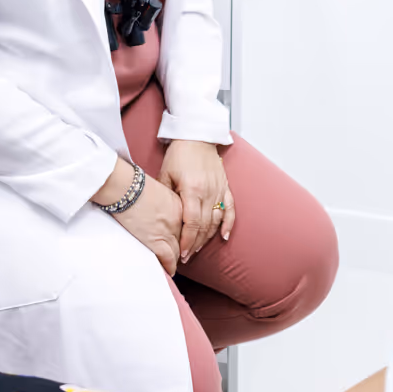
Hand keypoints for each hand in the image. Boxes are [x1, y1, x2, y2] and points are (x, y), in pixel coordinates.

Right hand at [94, 156, 183, 273]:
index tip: (183, 242)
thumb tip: (161, 213)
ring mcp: (169, 231)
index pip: (188, 226)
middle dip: (182, 248)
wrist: (126, 188)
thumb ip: (166, 204)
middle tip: (180, 256)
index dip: (185, 236)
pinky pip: (168, 258)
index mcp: (180, 205)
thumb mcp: (159, 191)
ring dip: (175, 259)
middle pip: (185, 240)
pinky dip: (170, 266)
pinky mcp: (157, 241)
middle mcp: (179, 220)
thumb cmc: (136, 187)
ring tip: (172, 264)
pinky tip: (169, 271)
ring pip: (178, 251)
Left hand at [158, 139, 233, 262]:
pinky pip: (230, 208)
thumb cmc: (179, 154)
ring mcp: (219, 190)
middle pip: (204, 226)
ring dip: (207, 237)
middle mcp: (208, 192)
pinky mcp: (225, 186)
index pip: (191, 223)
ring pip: (216, 220)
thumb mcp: (165, 174)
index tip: (182, 253)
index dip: (187, 241)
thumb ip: (165, 196)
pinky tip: (224, 236)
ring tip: (197, 248)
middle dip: (195, 243)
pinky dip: (228, 224)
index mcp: (192, 190)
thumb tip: (162, 218)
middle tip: (186, 256)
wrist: (197, 136)